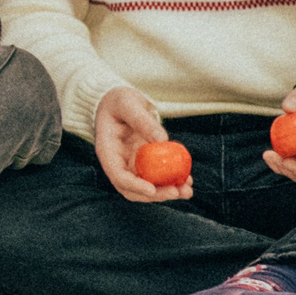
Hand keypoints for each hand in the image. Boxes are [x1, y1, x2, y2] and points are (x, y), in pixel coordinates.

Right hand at [92, 86, 192, 204]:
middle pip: (132, 189)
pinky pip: (157, 179)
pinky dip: (172, 182)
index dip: (134, 185)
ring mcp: (131, 165)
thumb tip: (163, 140)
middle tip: (176, 192)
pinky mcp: (145, 165)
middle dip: (155, 194)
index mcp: (107, 150)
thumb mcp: (127, 103)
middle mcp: (118, 163)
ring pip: (147, 188)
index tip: (152, 189)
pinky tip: (187, 181)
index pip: (117, 175)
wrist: (120, 102)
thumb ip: (142, 120)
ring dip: (167, 193)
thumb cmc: (119, 100)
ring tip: (187, 190)